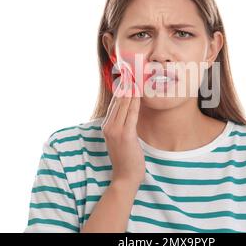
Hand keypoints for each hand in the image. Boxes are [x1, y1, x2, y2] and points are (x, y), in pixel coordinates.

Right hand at [101, 64, 144, 185]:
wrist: (125, 176)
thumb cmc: (126, 157)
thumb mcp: (122, 138)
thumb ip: (124, 124)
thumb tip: (131, 110)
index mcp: (107, 125)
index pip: (114, 103)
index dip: (121, 88)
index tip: (126, 75)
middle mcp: (108, 126)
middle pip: (117, 100)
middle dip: (124, 84)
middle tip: (130, 69)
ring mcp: (115, 130)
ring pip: (123, 104)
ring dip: (130, 89)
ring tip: (134, 75)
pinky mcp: (125, 135)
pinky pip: (131, 114)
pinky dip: (134, 102)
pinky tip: (138, 92)